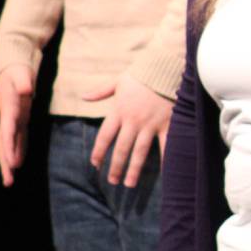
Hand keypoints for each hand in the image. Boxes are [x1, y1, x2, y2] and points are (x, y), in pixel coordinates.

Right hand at [0, 64, 35, 186]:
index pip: (8, 132)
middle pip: (4, 144)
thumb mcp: (21, 73)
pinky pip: (17, 138)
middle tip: (8, 182)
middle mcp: (8, 118)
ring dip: (9, 162)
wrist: (12, 67)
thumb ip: (24, 82)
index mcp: (9, 110)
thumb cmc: (18, 70)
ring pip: (9, 144)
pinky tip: (19, 163)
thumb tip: (26, 90)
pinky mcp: (18, 119)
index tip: (12, 164)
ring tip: (10, 181)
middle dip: (5, 163)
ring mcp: (12, 120)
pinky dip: (18, 151)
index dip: (10, 148)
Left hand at [83, 73, 172, 187]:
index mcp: (119, 111)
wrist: (166, 66)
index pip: (104, 136)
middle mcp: (133, 120)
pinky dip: (165, 159)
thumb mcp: (118, 81)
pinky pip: (165, 145)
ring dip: (133, 169)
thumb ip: (101, 91)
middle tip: (112, 181)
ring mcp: (150, 124)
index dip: (99, 151)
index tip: (95, 164)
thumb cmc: (142, 73)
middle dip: (115, 166)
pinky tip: (163, 173)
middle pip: (121, 148)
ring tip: (128, 184)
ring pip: (139, 152)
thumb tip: (83, 96)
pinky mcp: (167, 124)